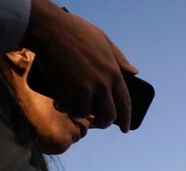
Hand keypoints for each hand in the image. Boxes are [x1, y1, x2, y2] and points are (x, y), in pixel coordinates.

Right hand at [22, 0, 136, 130]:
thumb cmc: (76, 31)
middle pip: (109, 115)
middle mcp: (103, 85)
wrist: (50, 28)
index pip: (126, 103)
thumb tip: (135, 72)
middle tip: (97, 123)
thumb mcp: (104, 40)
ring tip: (72, 105)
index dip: (126, 118)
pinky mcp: (67, 91)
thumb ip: (119, 58)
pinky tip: (59, 103)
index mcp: (114, 73)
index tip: (126, 128)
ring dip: (77, 112)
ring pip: (85, 114)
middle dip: (103, 123)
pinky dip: (62, 107)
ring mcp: (85, 89)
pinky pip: (67, 108)